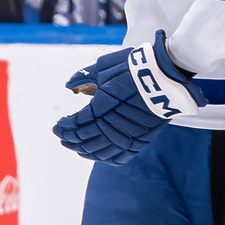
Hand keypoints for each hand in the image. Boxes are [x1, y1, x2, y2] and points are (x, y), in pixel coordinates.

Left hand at [53, 30, 203, 162]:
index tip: (58, 124)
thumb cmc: (134, 68)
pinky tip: (97, 155)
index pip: (76, 124)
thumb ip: (85, 76)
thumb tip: (69, 85)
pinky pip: (119, 157)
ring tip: (76, 147)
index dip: (64, 126)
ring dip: (84, 150)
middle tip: (62, 137)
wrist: (165, 76)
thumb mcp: (105, 66)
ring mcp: (127, 135)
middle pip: (85, 140)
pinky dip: (105, 158)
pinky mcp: (140, 141)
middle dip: (70, 139)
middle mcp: (112, 125)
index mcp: (100, 106)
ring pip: (99, 152)